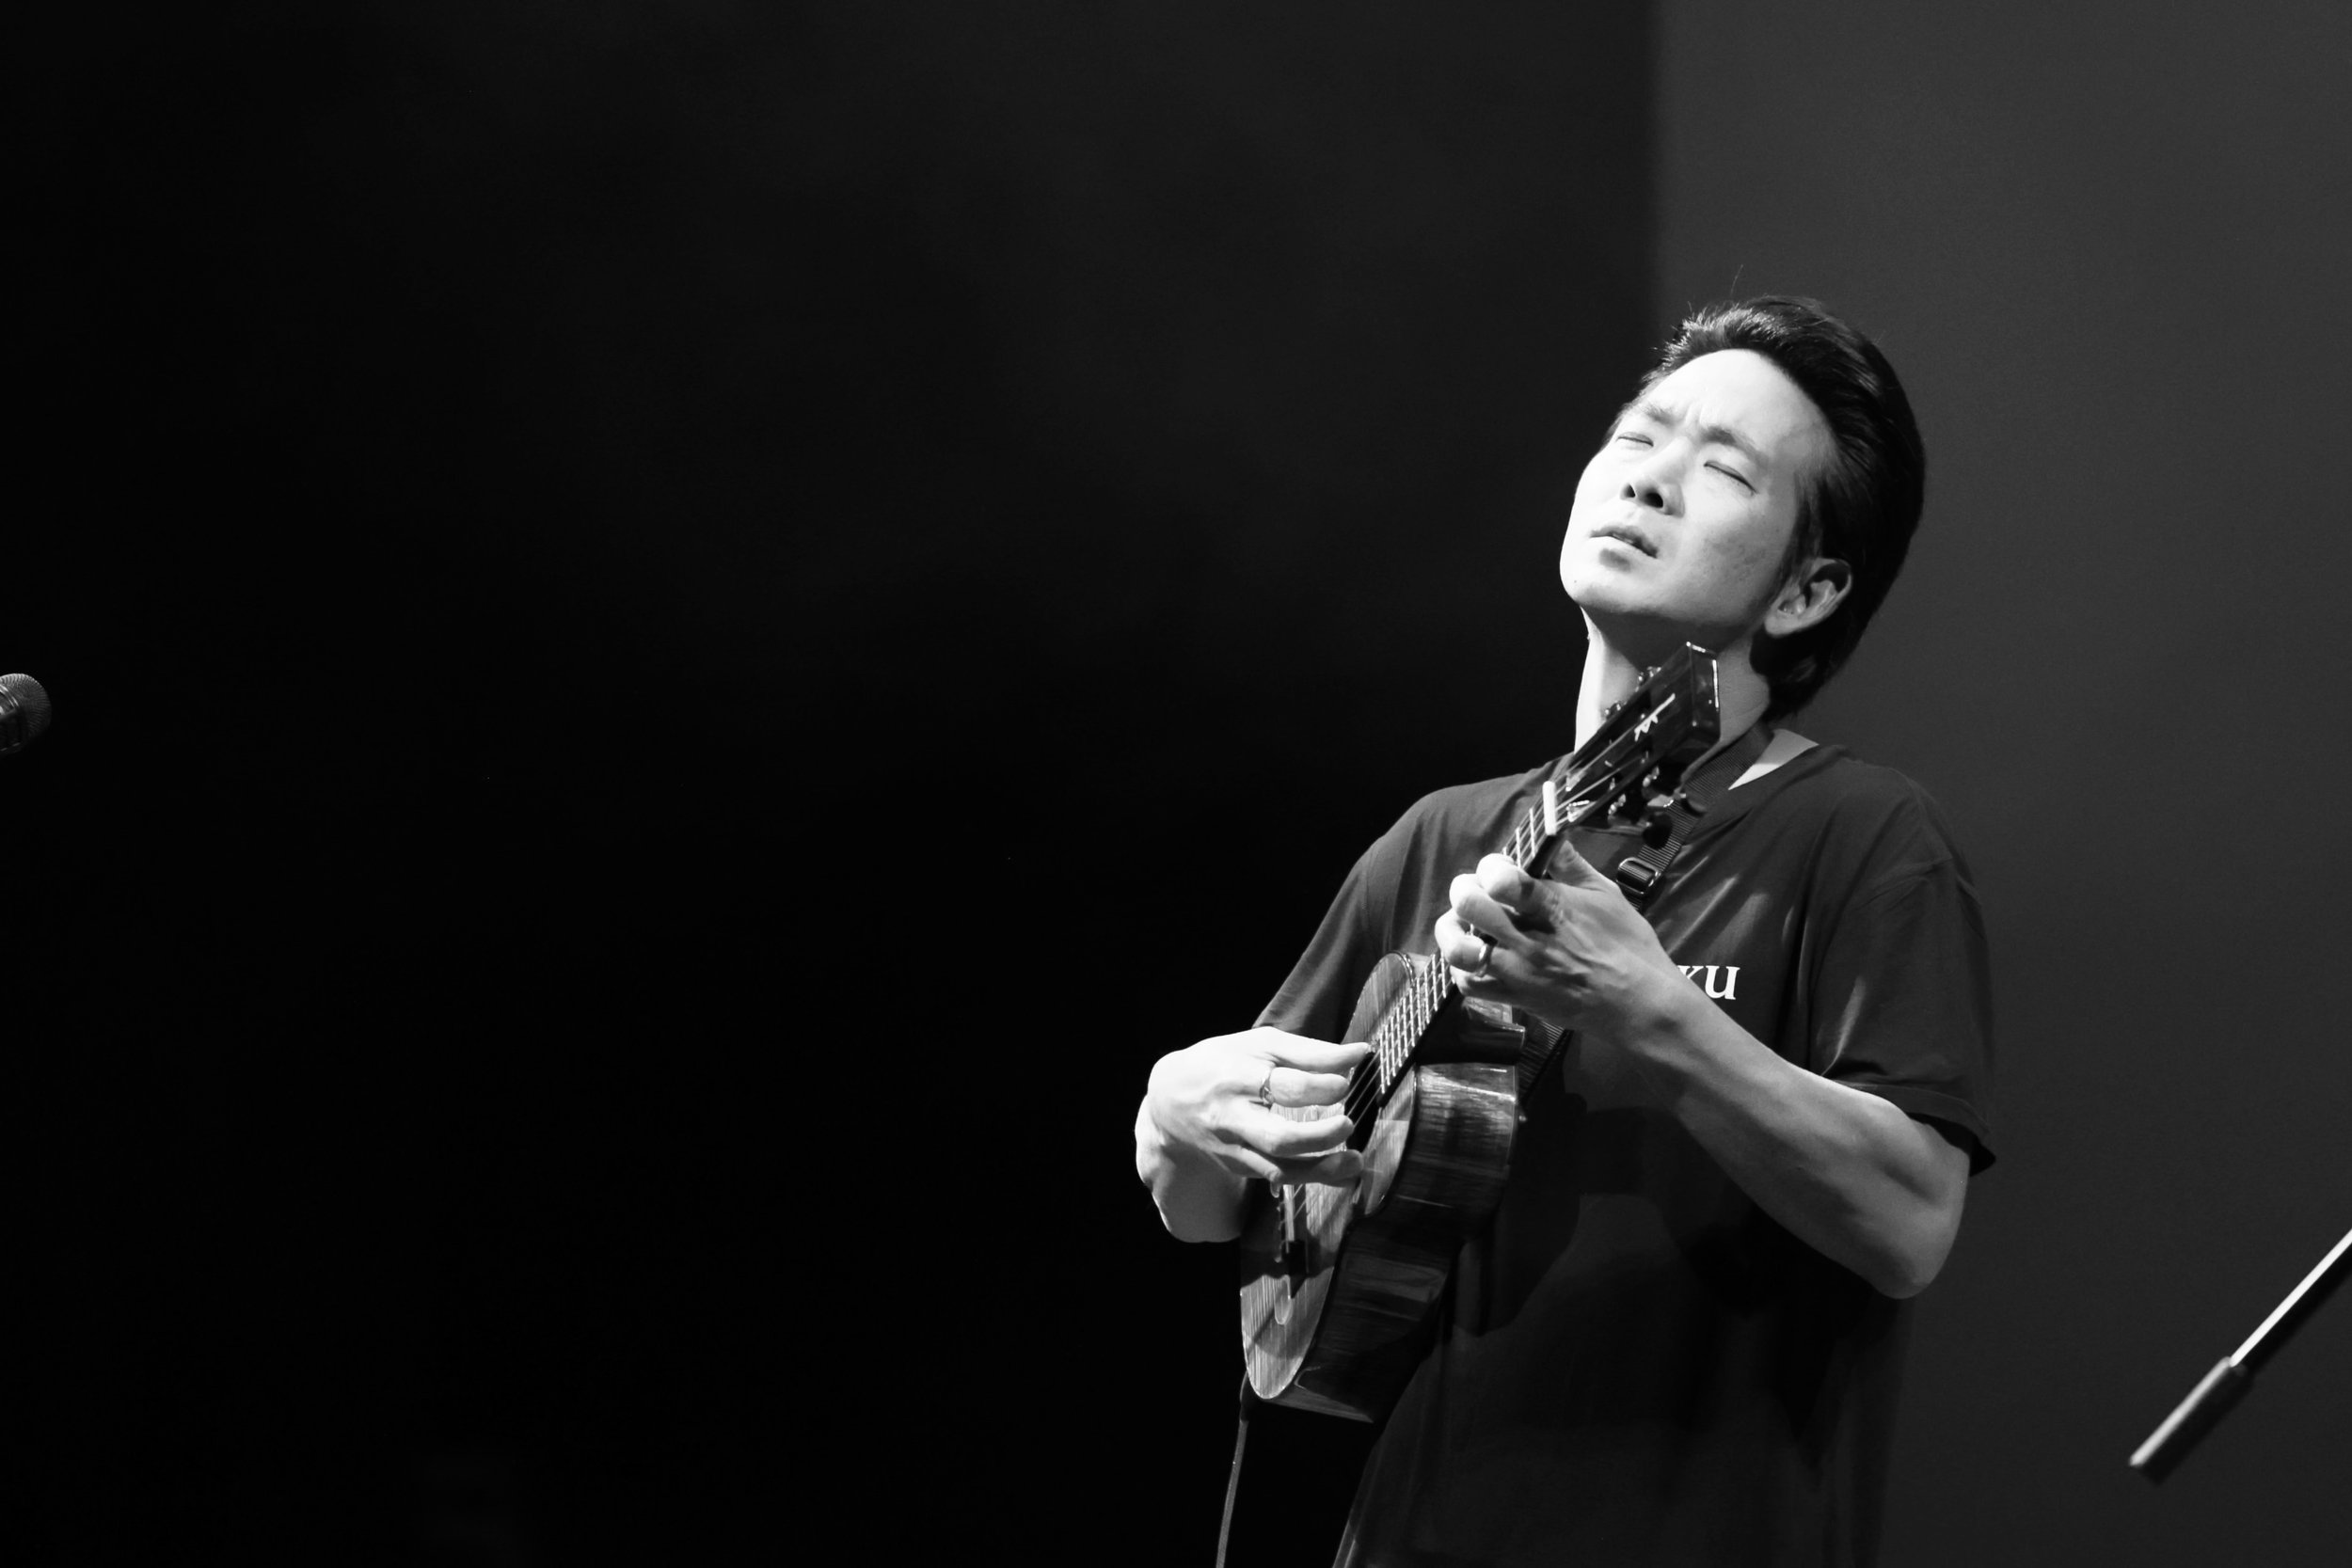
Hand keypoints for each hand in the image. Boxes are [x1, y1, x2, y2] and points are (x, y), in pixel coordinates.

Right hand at [1141, 1027, 1369, 1187]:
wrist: (1168, 1102)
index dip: (1320, 1087)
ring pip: (1279, 1168)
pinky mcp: (1240, 1166)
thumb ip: (1310, 1051)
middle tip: (1347, 1123)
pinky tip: (1340, 1171)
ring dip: (1321, 1170)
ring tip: (1354, 1161)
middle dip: (1319, 1136)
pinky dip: (1313, 1177)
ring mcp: (1236, 1148)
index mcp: (1238, 1077)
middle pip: (1278, 1138)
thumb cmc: (1221, 1063)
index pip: (1283, 1086)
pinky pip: (1280, 1179)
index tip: (1346, 1082)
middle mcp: (1234, 1118)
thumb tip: (1360, 1053)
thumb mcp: (1258, 1045)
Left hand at [1434, 848, 1682, 1033]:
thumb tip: (1550, 834)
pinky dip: (1461, 968)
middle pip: (1469, 906)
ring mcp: (1519, 973)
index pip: (1501, 879)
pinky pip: (1469, 985)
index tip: (1501, 869)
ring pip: (1458, 950)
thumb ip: (1570, 864)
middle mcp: (1530, 940)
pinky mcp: (1516, 1000)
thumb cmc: (1629, 948)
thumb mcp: (1606, 895)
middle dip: (1465, 889)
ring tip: (1464, 924)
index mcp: (1554, 908)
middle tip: (1477, 892)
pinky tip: (1475, 955)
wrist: (1640, 1005)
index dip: (1491, 867)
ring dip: (1452, 931)